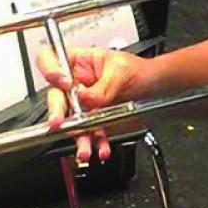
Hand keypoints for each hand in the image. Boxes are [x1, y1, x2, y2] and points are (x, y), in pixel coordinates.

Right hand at [37, 46, 150, 162]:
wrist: (156, 87)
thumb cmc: (139, 70)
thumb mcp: (120, 73)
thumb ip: (100, 88)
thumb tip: (83, 98)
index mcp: (80, 61)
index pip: (52, 59)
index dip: (52, 71)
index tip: (65, 84)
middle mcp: (77, 83)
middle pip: (56, 94)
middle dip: (57, 111)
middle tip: (58, 122)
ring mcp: (84, 103)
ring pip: (71, 120)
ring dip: (77, 136)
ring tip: (84, 148)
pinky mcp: (94, 120)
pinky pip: (90, 133)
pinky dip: (96, 143)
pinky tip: (102, 148)